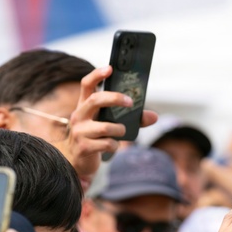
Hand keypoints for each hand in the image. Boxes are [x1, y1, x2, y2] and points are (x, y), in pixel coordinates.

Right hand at [65, 66, 157, 189]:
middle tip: (130, 102)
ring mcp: (79, 132)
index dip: (97, 75)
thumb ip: (132, 119)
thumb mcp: (109, 125)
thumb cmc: (95, 139)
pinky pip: (107, 143)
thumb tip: (154, 116)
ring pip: (105, 126)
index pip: (86, 85)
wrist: (77, 163)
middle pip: (95, 100)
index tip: (110, 68)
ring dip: (119, 129)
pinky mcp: (83, 147)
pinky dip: (115, 145)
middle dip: (115, 98)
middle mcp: (79, 116)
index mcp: (84, 106)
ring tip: (121, 131)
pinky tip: (112, 146)